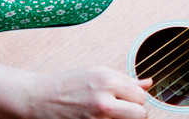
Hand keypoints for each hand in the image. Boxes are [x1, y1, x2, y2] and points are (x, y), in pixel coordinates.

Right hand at [27, 66, 151, 118]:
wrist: (39, 99)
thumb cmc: (68, 84)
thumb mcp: (98, 73)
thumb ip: (125, 79)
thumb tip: (148, 83)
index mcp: (108, 82)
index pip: (140, 96)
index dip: (136, 99)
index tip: (129, 100)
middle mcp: (104, 101)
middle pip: (140, 114)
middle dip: (134, 113)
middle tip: (123, 111)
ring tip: (112, 115)